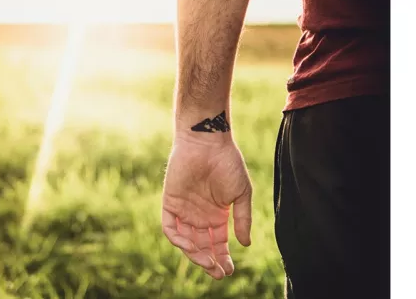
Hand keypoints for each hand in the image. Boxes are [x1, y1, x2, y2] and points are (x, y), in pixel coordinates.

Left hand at [161, 131, 252, 279]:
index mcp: (217, 215)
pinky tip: (191, 246)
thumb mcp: (241, 194)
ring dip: (195, 255)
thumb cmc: (227, 164)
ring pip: (186, 241)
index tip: (228, 271)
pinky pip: (170, 227)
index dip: (222, 258)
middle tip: (217, 272)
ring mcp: (184, 210)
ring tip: (207, 262)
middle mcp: (199, 216)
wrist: (207, 143)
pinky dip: (178, 239)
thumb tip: (246, 244)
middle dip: (209, 261)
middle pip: (202, 246)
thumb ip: (242, 219)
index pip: (218, 244)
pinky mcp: (170, 203)